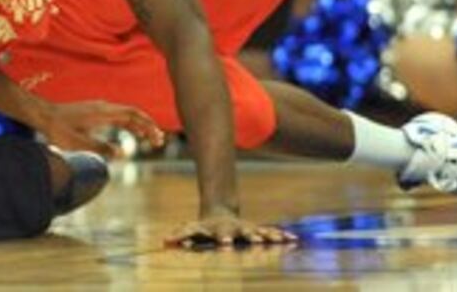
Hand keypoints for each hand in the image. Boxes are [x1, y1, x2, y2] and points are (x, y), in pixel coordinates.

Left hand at [33, 98, 164, 155]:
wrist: (44, 115)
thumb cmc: (59, 129)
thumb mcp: (79, 143)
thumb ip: (100, 148)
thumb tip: (121, 153)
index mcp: (103, 112)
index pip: (132, 114)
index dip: (147, 125)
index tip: (157, 136)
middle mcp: (104, 107)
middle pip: (133, 114)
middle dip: (148, 126)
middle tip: (159, 141)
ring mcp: (100, 108)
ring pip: (126, 115)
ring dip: (139, 125)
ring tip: (150, 139)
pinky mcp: (95, 112)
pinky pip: (117, 116)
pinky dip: (129, 124)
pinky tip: (132, 133)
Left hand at [165, 210, 296, 248]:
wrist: (220, 211)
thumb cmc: (203, 227)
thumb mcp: (191, 229)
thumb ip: (179, 234)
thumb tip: (163, 241)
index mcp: (216, 230)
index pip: (218, 234)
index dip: (221, 239)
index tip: (224, 245)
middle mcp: (233, 229)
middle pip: (240, 232)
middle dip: (248, 237)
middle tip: (255, 242)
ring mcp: (245, 228)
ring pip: (258, 232)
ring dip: (268, 236)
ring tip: (281, 240)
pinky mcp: (256, 230)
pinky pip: (269, 233)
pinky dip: (279, 236)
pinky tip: (293, 240)